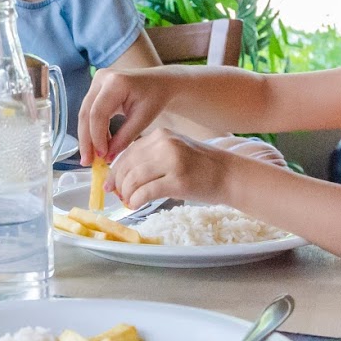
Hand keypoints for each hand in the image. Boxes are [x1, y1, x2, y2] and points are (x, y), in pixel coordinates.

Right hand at [77, 67, 175, 163]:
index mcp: (115, 82)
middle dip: (86, 140)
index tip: (102, 156)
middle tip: (87, 162)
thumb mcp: (143, 119)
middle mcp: (102, 79)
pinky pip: (90, 111)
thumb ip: (125, 137)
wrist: (159, 82)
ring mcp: (97, 82)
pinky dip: (93, 129)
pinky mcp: (96, 89)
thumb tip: (107, 157)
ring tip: (91, 157)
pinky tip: (99, 145)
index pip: (98, 113)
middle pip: (86, 113)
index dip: (97, 136)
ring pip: (85, 114)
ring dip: (87, 137)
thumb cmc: (155, 97)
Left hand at [108, 128, 234, 207]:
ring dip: (127, 194)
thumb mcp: (174, 152)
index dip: (115, 171)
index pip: (128, 152)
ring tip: (129, 202)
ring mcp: (172, 162)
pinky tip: (136, 205)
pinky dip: (136, 200)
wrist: (229, 175)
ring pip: (134, 179)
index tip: (110, 184)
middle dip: (118, 184)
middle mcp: (165, 144)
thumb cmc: (201, 167)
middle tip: (119, 196)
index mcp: (161, 135)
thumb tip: (121, 176)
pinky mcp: (178, 181)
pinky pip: (146, 192)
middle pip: (128, 166)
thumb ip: (150, 157)